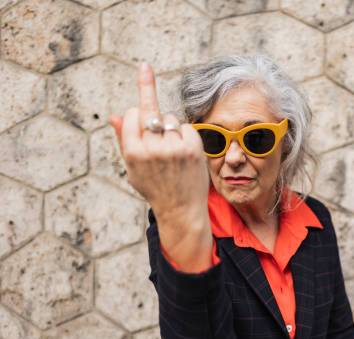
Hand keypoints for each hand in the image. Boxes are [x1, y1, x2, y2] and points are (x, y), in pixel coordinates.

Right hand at [109, 63, 208, 224]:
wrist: (181, 210)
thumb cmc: (154, 188)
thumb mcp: (133, 168)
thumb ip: (125, 141)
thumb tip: (114, 116)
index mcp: (133, 153)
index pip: (133, 114)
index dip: (136, 114)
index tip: (138, 91)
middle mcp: (152, 149)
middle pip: (151, 111)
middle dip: (147, 89)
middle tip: (144, 66)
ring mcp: (174, 148)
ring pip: (170, 119)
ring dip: (169, 127)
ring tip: (172, 152)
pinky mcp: (192, 148)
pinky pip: (186, 127)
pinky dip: (185, 134)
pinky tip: (184, 152)